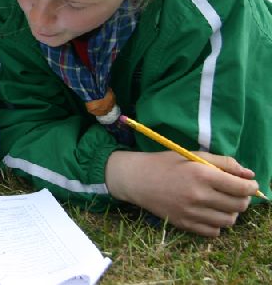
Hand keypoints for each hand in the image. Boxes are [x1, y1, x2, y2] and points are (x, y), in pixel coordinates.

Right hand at [105, 150, 258, 236]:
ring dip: (230, 212)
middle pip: (239, 206)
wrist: (136, 179)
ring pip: (229, 221)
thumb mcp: (192, 155)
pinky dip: (216, 224)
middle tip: (235, 193)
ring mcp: (190, 212)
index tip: (250, 185)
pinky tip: (209, 213)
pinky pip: (213, 232)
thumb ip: (223, 162)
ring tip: (221, 203)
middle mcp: (198, 195)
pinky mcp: (183, 224)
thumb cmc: (165, 163)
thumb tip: (249, 175)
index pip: (241, 188)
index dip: (251, 187)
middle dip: (243, 199)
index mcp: (201, 174)